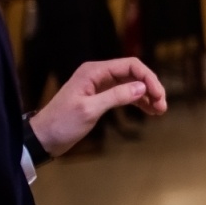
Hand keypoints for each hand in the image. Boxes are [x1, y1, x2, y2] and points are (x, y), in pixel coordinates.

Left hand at [30, 58, 166, 155]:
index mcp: (94, 72)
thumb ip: (115, 97)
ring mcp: (100, 85)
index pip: (130, 66)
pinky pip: (124, 94)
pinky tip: (148, 110)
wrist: (43, 138)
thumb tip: (142, 88)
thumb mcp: (89, 110)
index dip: (148, 78)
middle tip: (162, 106)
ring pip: (131, 84)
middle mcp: (98, 74)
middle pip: (133, 74)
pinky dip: (137, 101)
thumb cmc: (62, 123)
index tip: (159, 96)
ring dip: (146, 95)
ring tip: (159, 111)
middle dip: (150, 87)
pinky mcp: (100, 97)